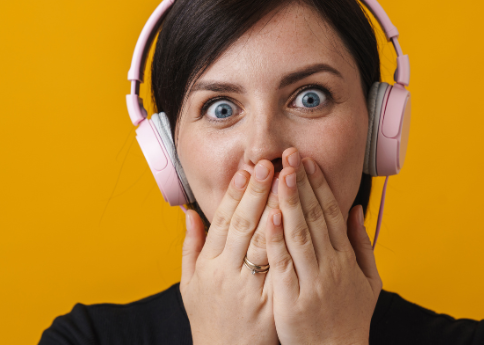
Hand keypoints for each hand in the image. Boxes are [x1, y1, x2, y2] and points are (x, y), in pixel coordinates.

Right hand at [180, 161, 279, 344]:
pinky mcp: (269, 303)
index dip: (235, 194)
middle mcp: (225, 273)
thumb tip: (188, 213)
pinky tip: (294, 223)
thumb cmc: (210, 319)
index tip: (247, 170)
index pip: (221, 221)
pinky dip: (286, 244)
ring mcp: (248, 288)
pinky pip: (280, 268)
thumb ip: (190, 247)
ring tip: (288, 183)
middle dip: (257, 192)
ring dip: (275, 209)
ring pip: (263, 242)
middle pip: (243, 225)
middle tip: (270, 164)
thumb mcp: (190, 285)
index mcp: (208, 266)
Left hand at [265, 148, 382, 344]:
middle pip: (314, 217)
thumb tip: (356, 209)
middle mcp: (331, 266)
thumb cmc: (351, 317)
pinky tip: (269, 216)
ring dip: (289, 202)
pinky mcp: (291, 298)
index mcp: (347, 259)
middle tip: (290, 155)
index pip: (331, 213)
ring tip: (279, 174)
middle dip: (302, 183)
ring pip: (299, 235)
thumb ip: (363, 243)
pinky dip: (276, 239)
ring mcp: (311, 282)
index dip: (320, 185)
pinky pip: (283, 264)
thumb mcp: (369, 280)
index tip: (308, 161)